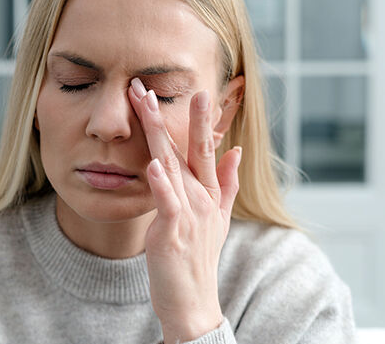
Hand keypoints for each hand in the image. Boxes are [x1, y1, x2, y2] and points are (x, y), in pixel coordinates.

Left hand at [128, 78, 241, 342]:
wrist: (193, 302)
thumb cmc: (198, 257)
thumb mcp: (217, 218)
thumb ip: (226, 183)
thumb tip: (236, 151)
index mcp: (208, 191)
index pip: (202, 147)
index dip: (196, 118)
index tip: (191, 88)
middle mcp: (201, 197)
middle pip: (187, 148)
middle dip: (174, 113)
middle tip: (155, 82)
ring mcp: (189, 213)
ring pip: (172, 165)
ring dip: (160, 133)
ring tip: (147, 104)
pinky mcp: (174, 232)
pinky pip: (167, 203)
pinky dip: (161, 184)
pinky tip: (153, 165)